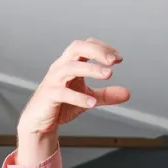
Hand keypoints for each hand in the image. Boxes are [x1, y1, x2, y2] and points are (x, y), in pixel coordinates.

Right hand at [15, 38, 131, 164]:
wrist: (40, 122)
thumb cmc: (61, 104)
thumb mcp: (88, 97)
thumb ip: (106, 94)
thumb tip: (127, 93)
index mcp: (70, 63)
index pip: (86, 46)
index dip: (103, 48)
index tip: (118, 58)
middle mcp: (61, 67)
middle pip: (77, 48)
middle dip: (96, 51)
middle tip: (113, 61)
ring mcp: (53, 80)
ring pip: (70, 67)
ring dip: (91, 69)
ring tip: (108, 74)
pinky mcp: (49, 96)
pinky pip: (63, 93)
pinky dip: (78, 97)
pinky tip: (92, 103)